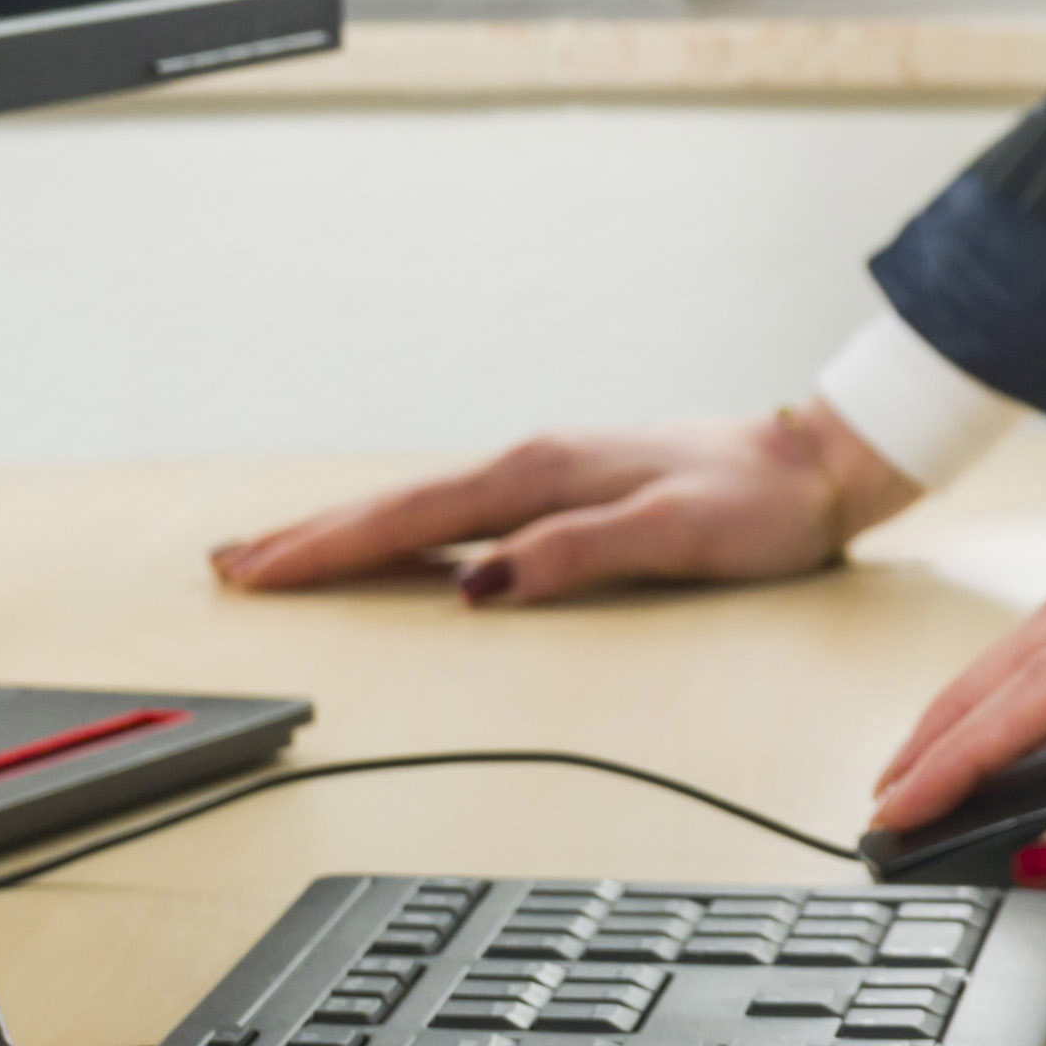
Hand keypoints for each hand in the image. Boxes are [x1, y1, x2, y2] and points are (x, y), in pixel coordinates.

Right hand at [208, 406, 916, 605]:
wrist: (816, 466)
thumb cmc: (759, 506)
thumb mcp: (676, 535)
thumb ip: (577, 554)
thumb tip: (481, 582)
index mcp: (546, 473)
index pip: (413, 519)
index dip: (332, 549)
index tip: (261, 572)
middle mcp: (535, 463)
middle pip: (399, 505)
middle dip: (311, 536)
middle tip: (229, 564)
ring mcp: (547, 471)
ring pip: (421, 504)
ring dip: (346, 529)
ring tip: (278, 553)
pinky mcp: (564, 486)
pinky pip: (457, 509)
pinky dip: (404, 526)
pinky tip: (387, 543)